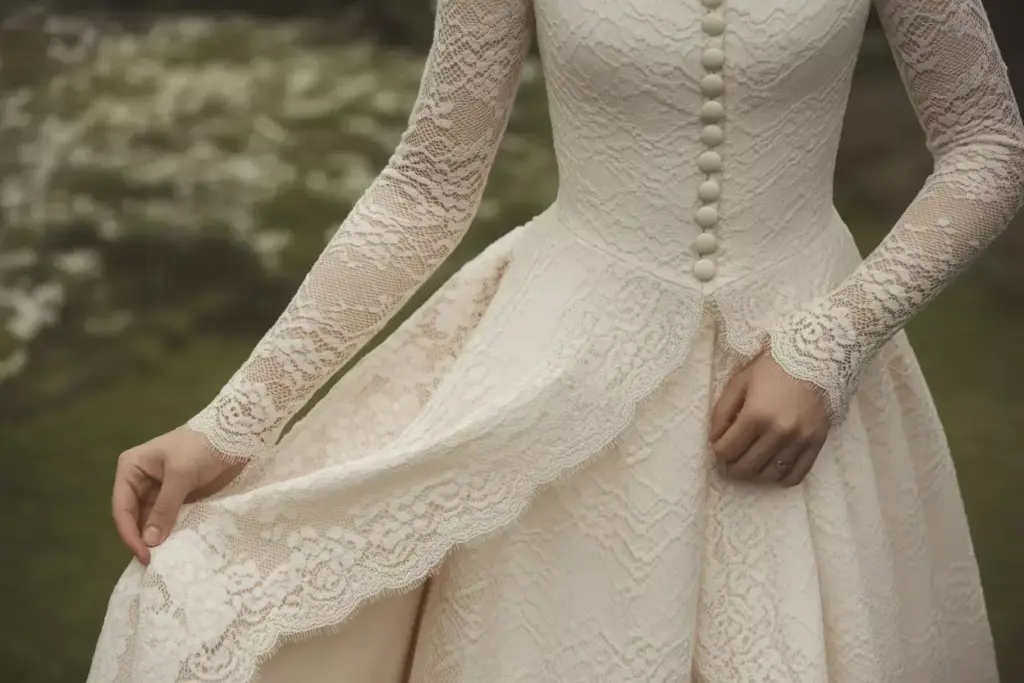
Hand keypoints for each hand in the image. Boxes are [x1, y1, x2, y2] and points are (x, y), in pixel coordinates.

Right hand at [112, 426, 244, 564]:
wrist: (235, 434)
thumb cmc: (201, 446)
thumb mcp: (180, 475)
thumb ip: (164, 508)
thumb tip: (150, 542)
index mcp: (131, 470)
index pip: (122, 508)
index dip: (130, 534)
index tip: (145, 555)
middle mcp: (141, 481)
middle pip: (135, 518)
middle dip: (144, 539)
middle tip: (156, 564)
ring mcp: (160, 490)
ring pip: (153, 521)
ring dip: (159, 538)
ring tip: (167, 560)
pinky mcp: (180, 497)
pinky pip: (171, 519)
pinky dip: (174, 532)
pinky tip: (179, 547)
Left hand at [709, 353, 829, 486]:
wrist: (816, 359)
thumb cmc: (772, 368)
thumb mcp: (739, 383)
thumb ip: (722, 412)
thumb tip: (714, 440)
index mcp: (755, 415)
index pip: (726, 451)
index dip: (718, 450)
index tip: (719, 444)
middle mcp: (778, 432)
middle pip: (745, 467)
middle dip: (731, 466)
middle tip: (731, 457)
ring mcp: (799, 441)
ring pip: (768, 475)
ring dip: (754, 473)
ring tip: (749, 461)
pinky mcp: (817, 444)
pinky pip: (796, 475)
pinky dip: (781, 478)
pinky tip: (772, 468)